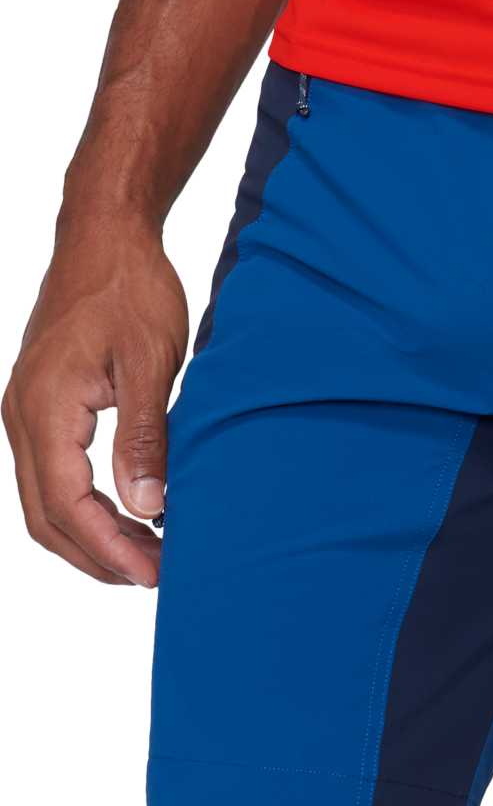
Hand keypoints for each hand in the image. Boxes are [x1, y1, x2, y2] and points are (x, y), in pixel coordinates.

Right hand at [2, 220, 190, 589]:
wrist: (104, 229)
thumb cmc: (132, 285)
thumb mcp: (151, 358)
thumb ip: (144, 435)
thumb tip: (148, 510)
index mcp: (45, 408)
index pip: (69, 506)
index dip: (111, 548)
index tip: (157, 573)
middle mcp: (21, 415)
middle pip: (46, 517)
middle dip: (98, 556)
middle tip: (156, 576)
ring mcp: (23, 409)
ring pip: (44, 500)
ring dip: (90, 534)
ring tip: (146, 552)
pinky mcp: (36, 402)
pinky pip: (50, 473)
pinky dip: (84, 504)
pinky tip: (127, 509)